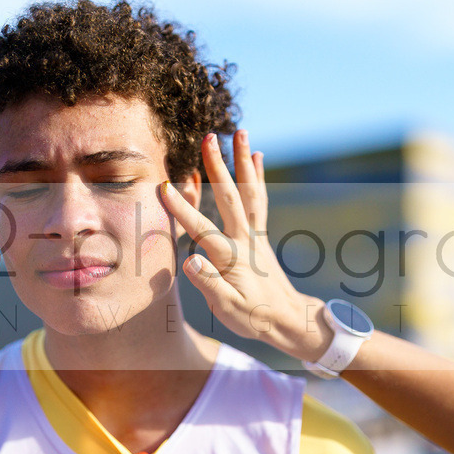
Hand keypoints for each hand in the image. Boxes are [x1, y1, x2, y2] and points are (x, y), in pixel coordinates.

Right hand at [159, 130, 330, 362]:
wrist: (288, 320)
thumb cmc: (255, 317)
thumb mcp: (228, 309)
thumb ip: (209, 284)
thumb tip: (191, 261)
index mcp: (231, 258)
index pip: (202, 229)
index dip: (182, 209)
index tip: (165, 187)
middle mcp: (246, 240)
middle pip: (230, 197)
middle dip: (218, 167)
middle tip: (208, 137)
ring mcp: (256, 235)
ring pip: (249, 191)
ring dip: (243, 161)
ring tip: (240, 132)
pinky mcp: (261, 235)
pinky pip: (260, 200)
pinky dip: (258, 177)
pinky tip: (257, 157)